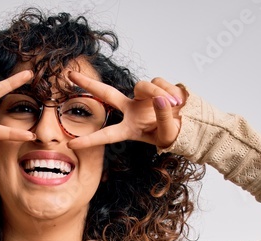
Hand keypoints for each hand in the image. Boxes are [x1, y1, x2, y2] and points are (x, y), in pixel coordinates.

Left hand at [63, 71, 186, 149]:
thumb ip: (163, 118)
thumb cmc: (176, 135)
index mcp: (130, 128)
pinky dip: (170, 91)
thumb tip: (157, 98)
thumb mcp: (168, 135)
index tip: (70, 145)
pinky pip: (159, 83)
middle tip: (68, 75)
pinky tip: (178, 100)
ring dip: (158, 93)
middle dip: (88, 84)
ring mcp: (142, 97)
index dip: (90, 140)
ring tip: (174, 105)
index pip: (107, 135)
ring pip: (143, 86)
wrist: (192, 124)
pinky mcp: (156, 86)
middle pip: (107, 94)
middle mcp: (132, 110)